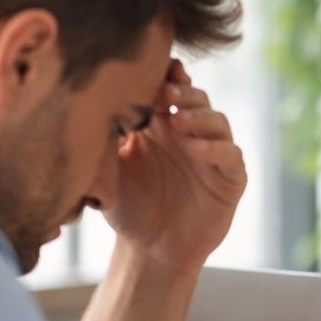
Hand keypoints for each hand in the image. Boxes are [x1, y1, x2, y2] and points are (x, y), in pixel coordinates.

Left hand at [103, 60, 246, 273]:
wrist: (149, 252)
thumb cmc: (128, 209)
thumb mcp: (109, 169)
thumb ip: (107, 136)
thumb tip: (89, 101)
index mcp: (162, 126)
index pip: (170, 89)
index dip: (166, 76)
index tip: (152, 69)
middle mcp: (190, 135)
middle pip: (196, 98)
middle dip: (183, 91)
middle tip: (166, 91)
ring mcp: (213, 156)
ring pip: (217, 122)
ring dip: (200, 116)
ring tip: (178, 119)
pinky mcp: (230, 180)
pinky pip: (231, 156)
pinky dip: (216, 148)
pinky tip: (195, 149)